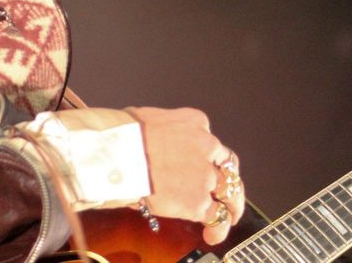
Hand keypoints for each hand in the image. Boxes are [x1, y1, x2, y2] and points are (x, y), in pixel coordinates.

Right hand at [126, 106, 245, 245]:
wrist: (120, 152)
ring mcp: (204, 175)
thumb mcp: (151, 118)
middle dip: (229, 182)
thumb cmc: (125, 133)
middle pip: (227, 166)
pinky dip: (218, 226)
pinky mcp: (198, 200)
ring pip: (229, 191)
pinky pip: (216, 216)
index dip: (207, 158)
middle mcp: (207, 146)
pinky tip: (212, 234)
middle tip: (229, 193)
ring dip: (231, 205)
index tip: (202, 167)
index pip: (210, 142)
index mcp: (196, 123)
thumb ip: (163, 134)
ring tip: (230, 217)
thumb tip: (151, 148)